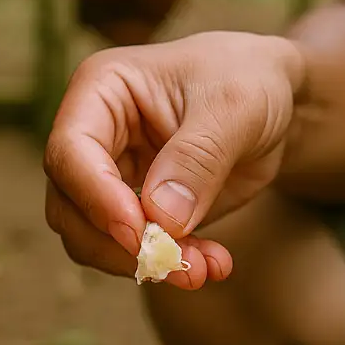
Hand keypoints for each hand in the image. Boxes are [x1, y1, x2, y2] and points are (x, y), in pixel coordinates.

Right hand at [43, 31, 303, 288]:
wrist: (275, 98)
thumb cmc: (248, 78)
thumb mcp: (235, 105)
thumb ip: (197, 157)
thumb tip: (161, 218)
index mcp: (99, 90)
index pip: (70, 150)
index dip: (96, 196)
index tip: (140, 234)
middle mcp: (92, 134)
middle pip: (69, 203)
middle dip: (119, 243)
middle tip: (177, 264)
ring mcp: (108, 175)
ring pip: (90, 237)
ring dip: (143, 262)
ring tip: (203, 267)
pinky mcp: (133, 209)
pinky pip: (130, 250)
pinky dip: (166, 266)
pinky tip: (212, 264)